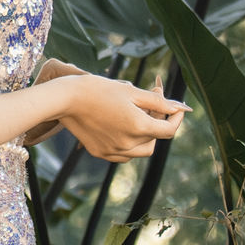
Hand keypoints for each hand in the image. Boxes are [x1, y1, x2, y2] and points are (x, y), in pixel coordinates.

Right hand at [55, 72, 182, 161]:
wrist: (65, 99)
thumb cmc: (98, 90)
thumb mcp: (131, 92)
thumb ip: (157, 102)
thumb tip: (178, 107)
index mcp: (138, 127)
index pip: (169, 130)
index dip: (176, 118)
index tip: (176, 109)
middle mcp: (128, 144)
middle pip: (155, 140)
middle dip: (158, 124)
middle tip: (151, 106)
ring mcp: (113, 151)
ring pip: (141, 151)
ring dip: (145, 137)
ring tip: (136, 117)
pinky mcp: (101, 153)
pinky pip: (124, 154)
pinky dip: (130, 145)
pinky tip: (121, 127)